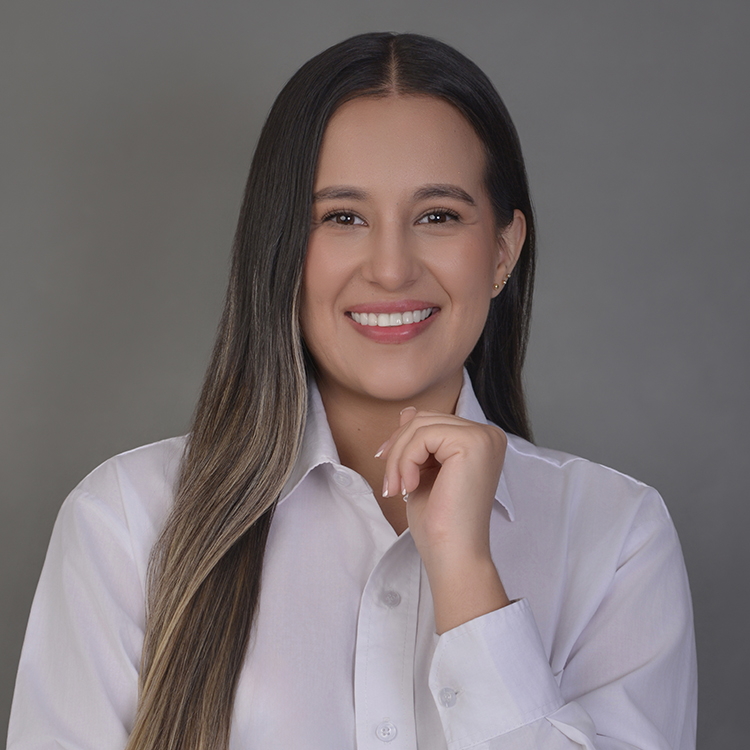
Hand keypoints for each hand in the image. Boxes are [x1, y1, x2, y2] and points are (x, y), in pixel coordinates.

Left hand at [376, 408, 510, 630]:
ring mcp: (483, 437)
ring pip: (420, 425)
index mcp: (481, 440)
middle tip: (390, 483)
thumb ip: (420, 439)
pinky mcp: (472, 443)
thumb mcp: (424, 470)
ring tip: (397, 488)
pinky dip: (405, 461)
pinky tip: (409, 486)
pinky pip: (422, 436)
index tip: (388, 466)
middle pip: (424, 418)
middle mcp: (489, 435)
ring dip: (398, 458)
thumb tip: (408, 411)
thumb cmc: (440, 521)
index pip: (431, 420)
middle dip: (398, 448)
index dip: (403, 441)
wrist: (453, 554)